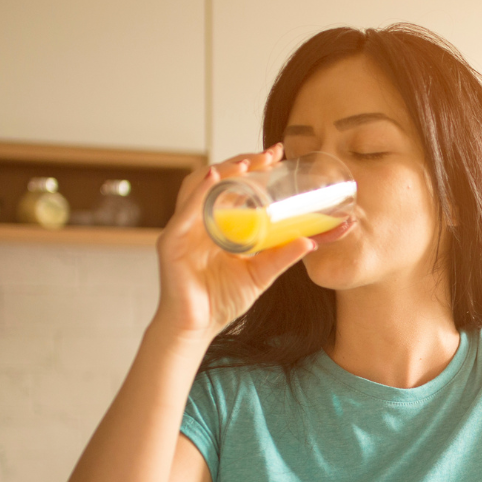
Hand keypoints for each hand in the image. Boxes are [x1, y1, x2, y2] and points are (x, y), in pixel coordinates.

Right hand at [153, 143, 315, 342]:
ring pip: (198, 186)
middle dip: (242, 162)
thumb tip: (310, 241)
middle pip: (217, 179)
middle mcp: (198, 220)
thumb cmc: (221, 301)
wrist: (197, 328)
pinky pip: (185, 212)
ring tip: (246, 164)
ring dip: (222, 170)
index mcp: (217, 223)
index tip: (278, 155)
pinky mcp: (172, 242)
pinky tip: (214, 179)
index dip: (253, 167)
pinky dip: (199, 193)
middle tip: (270, 154)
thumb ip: (281, 257)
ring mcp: (183, 229)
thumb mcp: (259, 275)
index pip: (234, 185)